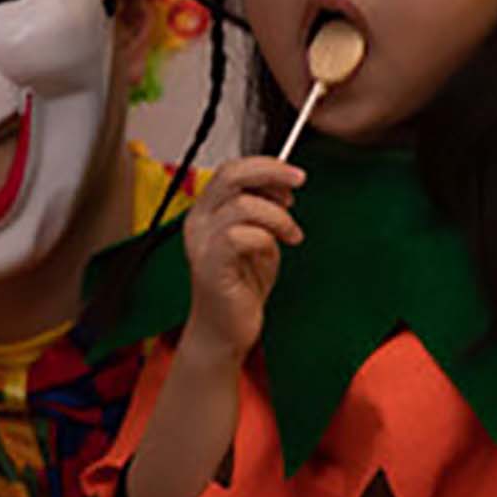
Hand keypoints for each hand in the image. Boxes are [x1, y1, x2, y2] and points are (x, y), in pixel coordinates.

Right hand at [183, 156, 304, 359]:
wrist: (225, 330)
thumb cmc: (240, 286)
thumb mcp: (257, 236)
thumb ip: (263, 209)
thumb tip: (283, 182)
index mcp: (207, 210)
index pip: (231, 169)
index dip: (265, 166)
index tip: (292, 176)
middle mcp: (199, 221)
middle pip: (231, 175)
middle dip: (271, 172)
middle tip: (297, 182)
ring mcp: (202, 242)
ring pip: (242, 205)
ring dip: (278, 216)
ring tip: (291, 233)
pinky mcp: (210, 265)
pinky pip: (241, 237)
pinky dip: (267, 239)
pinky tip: (275, 252)